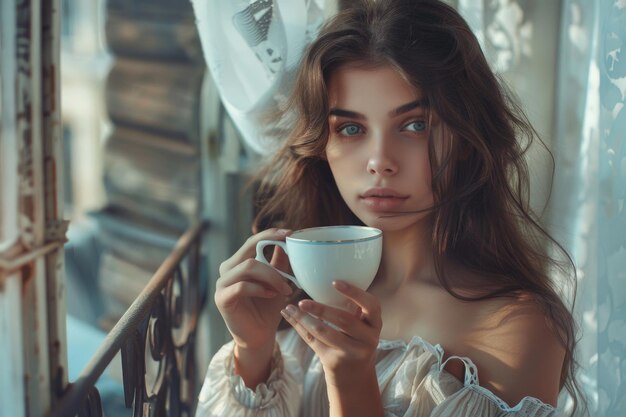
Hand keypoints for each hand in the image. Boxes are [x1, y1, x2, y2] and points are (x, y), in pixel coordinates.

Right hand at [215, 228, 293, 350]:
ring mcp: (222, 284)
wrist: (260, 336)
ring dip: (271, 275)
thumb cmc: (268, 308)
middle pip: (249, 250)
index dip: (269, 234)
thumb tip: (287, 243)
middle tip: (292, 253)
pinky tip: (271, 295)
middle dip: (272, 251)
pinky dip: (260, 289)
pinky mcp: (222, 299)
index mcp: (239, 262)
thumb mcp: (278, 282)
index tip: (290, 233)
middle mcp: (227, 270)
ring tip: (285, 288)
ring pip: (248, 266)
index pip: (252, 241)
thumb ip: (279, 263)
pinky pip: (241, 287)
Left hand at [280, 280, 381, 387]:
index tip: (334, 282)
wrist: (354, 372)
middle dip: (321, 309)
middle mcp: (368, 338)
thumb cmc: (355, 337)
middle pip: (344, 320)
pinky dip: (299, 326)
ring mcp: (352, 351)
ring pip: (324, 332)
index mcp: (375, 323)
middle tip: (302, 300)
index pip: (371, 305)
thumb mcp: (361, 323)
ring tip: (291, 308)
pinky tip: (290, 316)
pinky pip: (313, 341)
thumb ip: (350, 306)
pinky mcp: (334, 360)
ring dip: (305, 318)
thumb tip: (323, 277)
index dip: (354, 293)